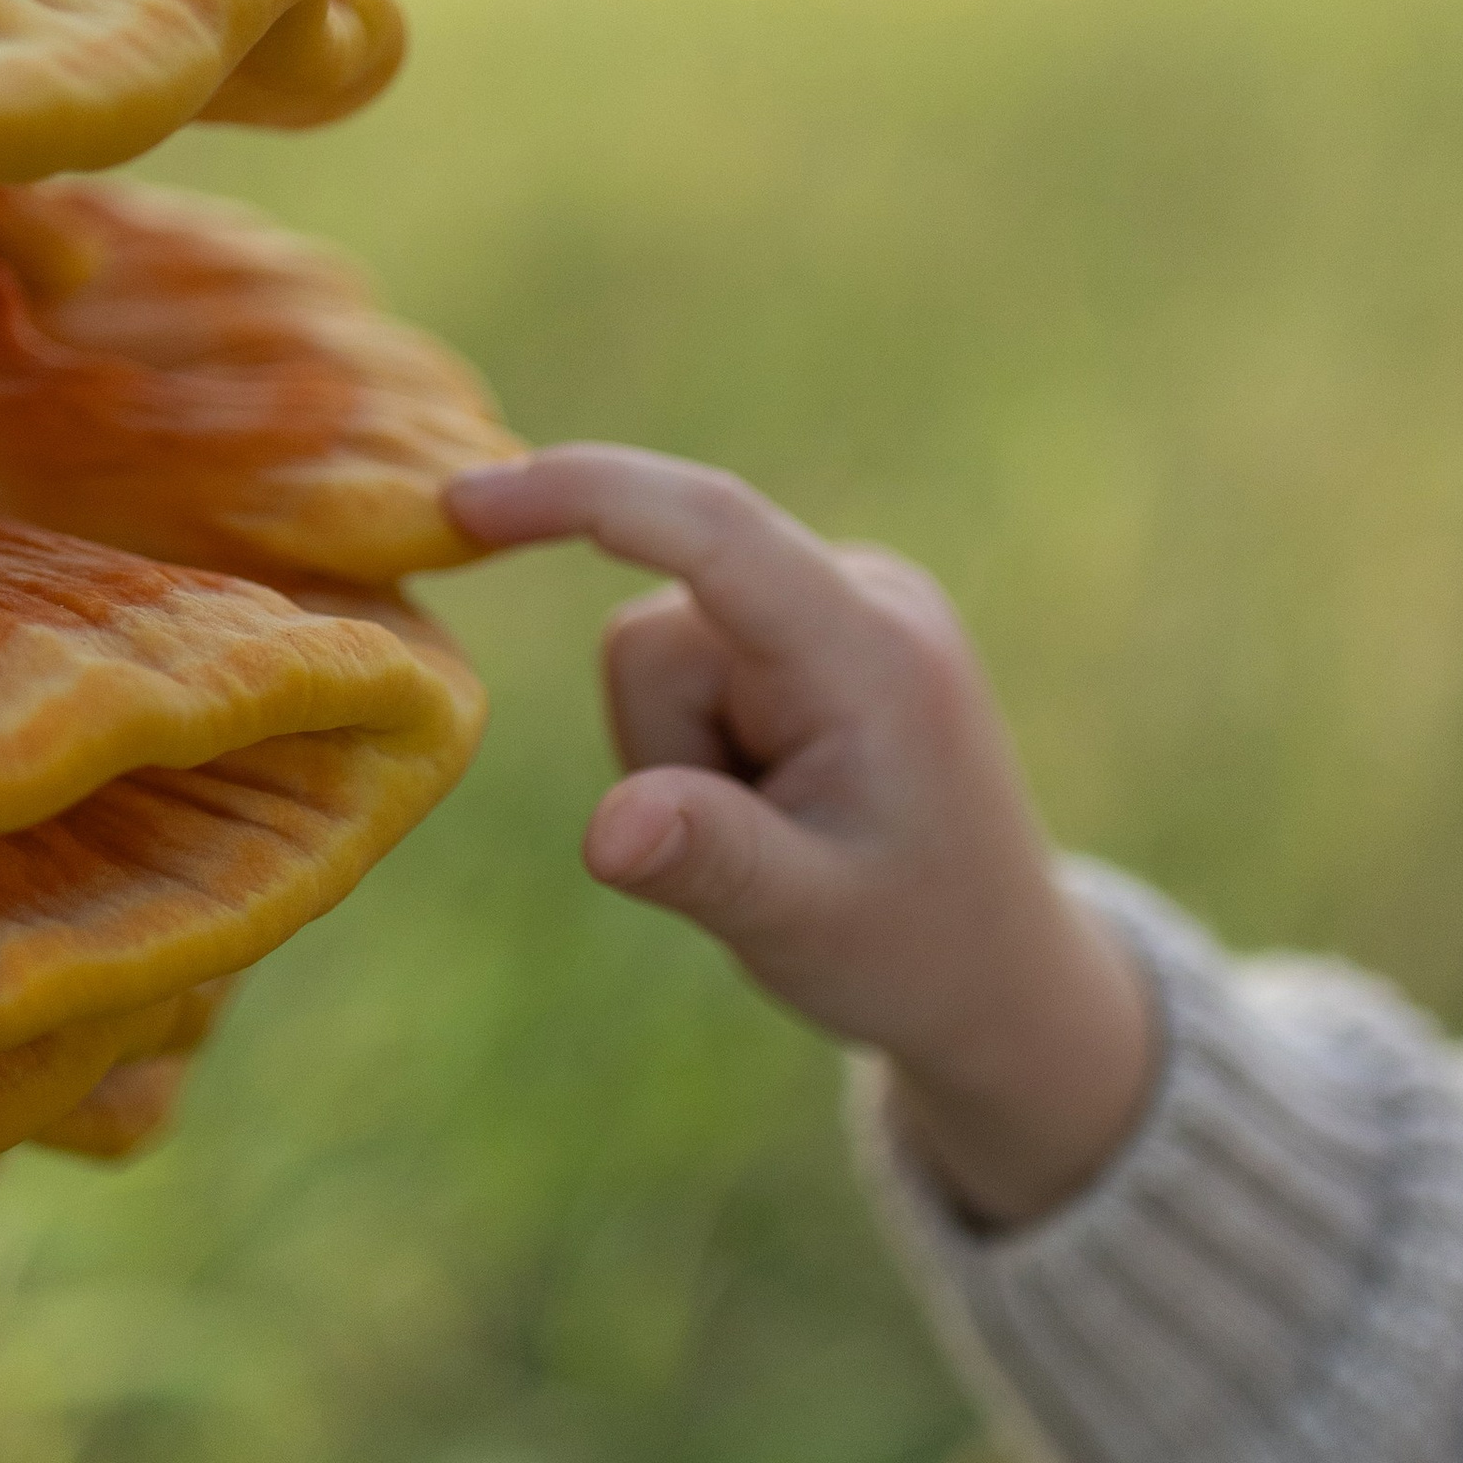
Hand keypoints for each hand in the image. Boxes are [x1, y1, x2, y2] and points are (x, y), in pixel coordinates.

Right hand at [444, 444, 1153, 1227]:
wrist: (1002, 965)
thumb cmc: (911, 949)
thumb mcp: (803, 924)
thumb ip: (706, 862)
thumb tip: (607, 830)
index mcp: (871, 652)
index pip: (713, 530)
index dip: (583, 498)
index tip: (461, 501)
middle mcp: (865, 594)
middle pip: (657, 628)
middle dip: (661, 745)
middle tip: (755, 844)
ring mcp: (847, 599)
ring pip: (661, 649)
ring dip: (680, 751)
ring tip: (775, 825)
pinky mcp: (820, 620)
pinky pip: (696, 657)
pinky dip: (704, 738)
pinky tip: (778, 795)